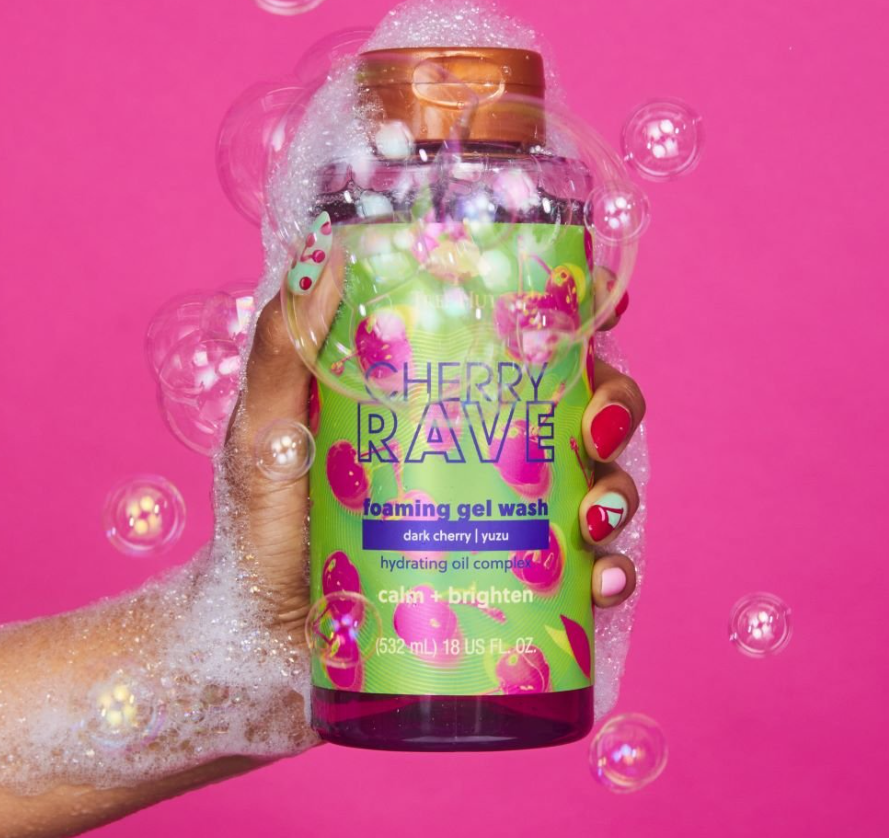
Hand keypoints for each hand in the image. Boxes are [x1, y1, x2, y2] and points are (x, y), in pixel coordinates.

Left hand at [227, 286, 643, 635]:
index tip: (607, 308)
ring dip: (618, 490)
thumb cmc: (260, 528)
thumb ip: (281, 349)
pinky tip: (603, 582)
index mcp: (438, 398)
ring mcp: (500, 518)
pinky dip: (611, 573)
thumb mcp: (265, 430)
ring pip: (596, 483)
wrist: (260, 641)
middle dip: (615, 407)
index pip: (520, 343)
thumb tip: (322, 256)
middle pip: (580, 407)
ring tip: (593, 515)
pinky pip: (581, 573)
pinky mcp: (508, 583)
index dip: (577, 319)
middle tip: (597, 429)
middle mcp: (482, 450)